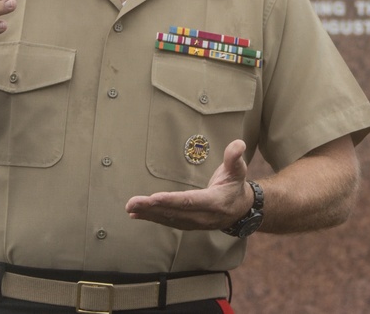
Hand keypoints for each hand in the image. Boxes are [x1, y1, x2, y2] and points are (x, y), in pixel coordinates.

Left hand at [125, 140, 253, 230]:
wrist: (240, 210)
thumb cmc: (235, 184)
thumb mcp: (238, 169)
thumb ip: (235, 157)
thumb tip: (238, 144)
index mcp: (215, 202)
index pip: (190, 201)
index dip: (172, 200)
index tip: (154, 197)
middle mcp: (203, 217)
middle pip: (175, 212)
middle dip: (152, 208)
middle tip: (131, 203)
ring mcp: (195, 223)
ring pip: (168, 219)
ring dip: (148, 214)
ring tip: (130, 207)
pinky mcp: (188, 224)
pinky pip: (168, 222)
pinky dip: (151, 218)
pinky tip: (136, 214)